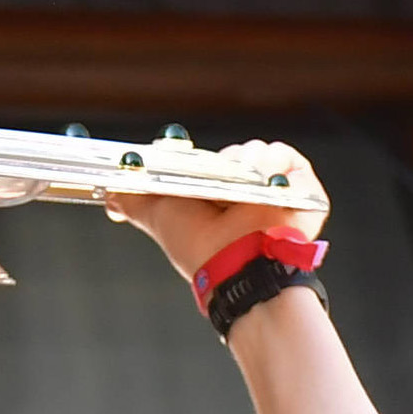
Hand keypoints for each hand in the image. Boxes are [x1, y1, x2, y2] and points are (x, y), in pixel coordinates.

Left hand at [107, 141, 327, 283]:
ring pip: (260, 152)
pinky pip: (286, 157)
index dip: (201, 161)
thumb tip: (110, 194)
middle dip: (222, 163)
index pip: (213, 163)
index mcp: (219, 197)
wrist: (236, 261)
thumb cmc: (198, 245)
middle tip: (215, 183)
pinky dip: (271, 164)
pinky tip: (258, 181)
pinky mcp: (302, 188)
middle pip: (236, 154)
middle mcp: (247, 193)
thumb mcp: (156, 214)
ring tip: (238, 188)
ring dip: (245, 163)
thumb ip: (133, 202)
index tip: (187, 160)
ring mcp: (276, 191)